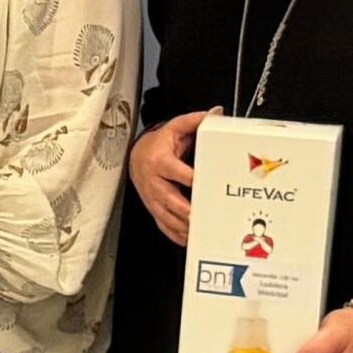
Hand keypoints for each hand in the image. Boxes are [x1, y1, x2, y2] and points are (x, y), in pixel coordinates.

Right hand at [131, 111, 202, 243]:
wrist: (135, 156)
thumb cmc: (158, 144)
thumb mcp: (175, 128)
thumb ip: (196, 121)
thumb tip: (216, 113)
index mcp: (160, 162)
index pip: (177, 173)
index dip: (191, 179)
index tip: (204, 184)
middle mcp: (154, 183)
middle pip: (171, 200)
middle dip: (188, 211)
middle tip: (204, 216)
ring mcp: (152, 199)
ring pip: (168, 216)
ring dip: (184, 226)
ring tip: (201, 232)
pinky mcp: (153, 209)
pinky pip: (163, 225)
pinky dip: (176, 234)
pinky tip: (189, 239)